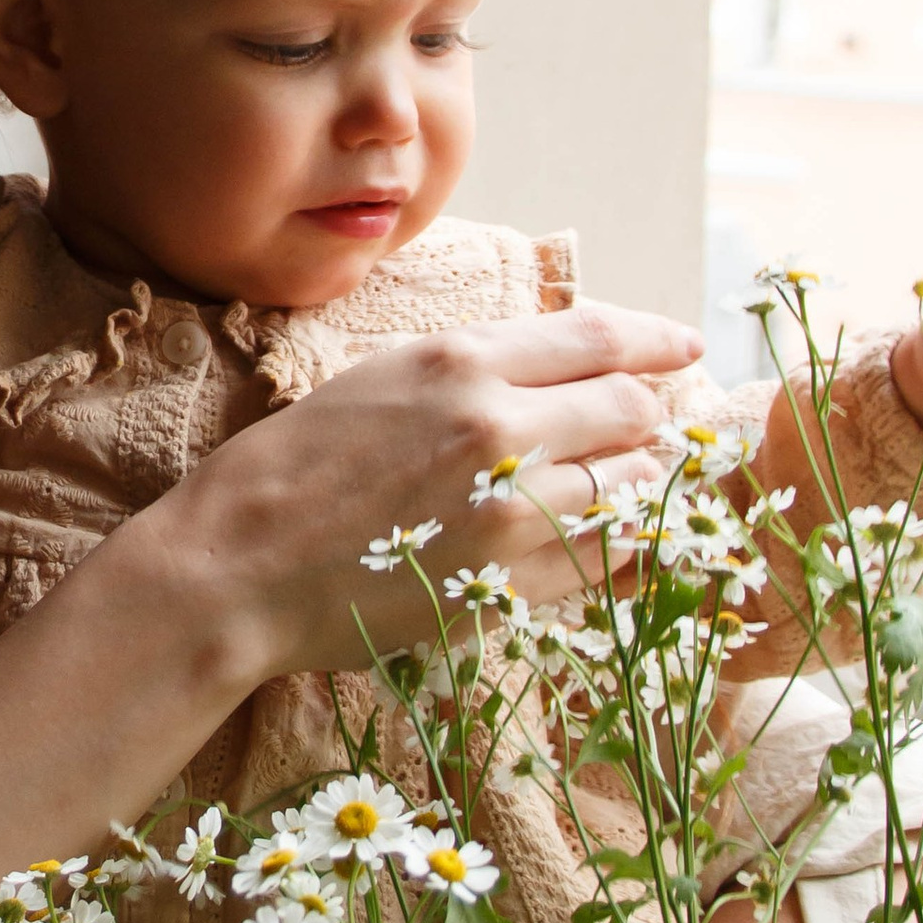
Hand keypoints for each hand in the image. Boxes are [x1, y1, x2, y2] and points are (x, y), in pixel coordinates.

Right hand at [157, 303, 701, 681]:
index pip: (597, 339)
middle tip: (637, 431)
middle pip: (628, 409)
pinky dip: (620, 546)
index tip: (685, 348)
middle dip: (644, 417)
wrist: (238, 564)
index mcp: (459, 361)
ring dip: (634, 484)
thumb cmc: (292, 466)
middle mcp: (496, 425)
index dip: (655, 341)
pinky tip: (608, 540)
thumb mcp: (378, 379)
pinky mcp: (505, 583)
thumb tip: (556, 370)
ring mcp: (507, 509)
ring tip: (616, 488)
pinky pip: (602, 560)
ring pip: (627, 486)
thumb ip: (470, 368)